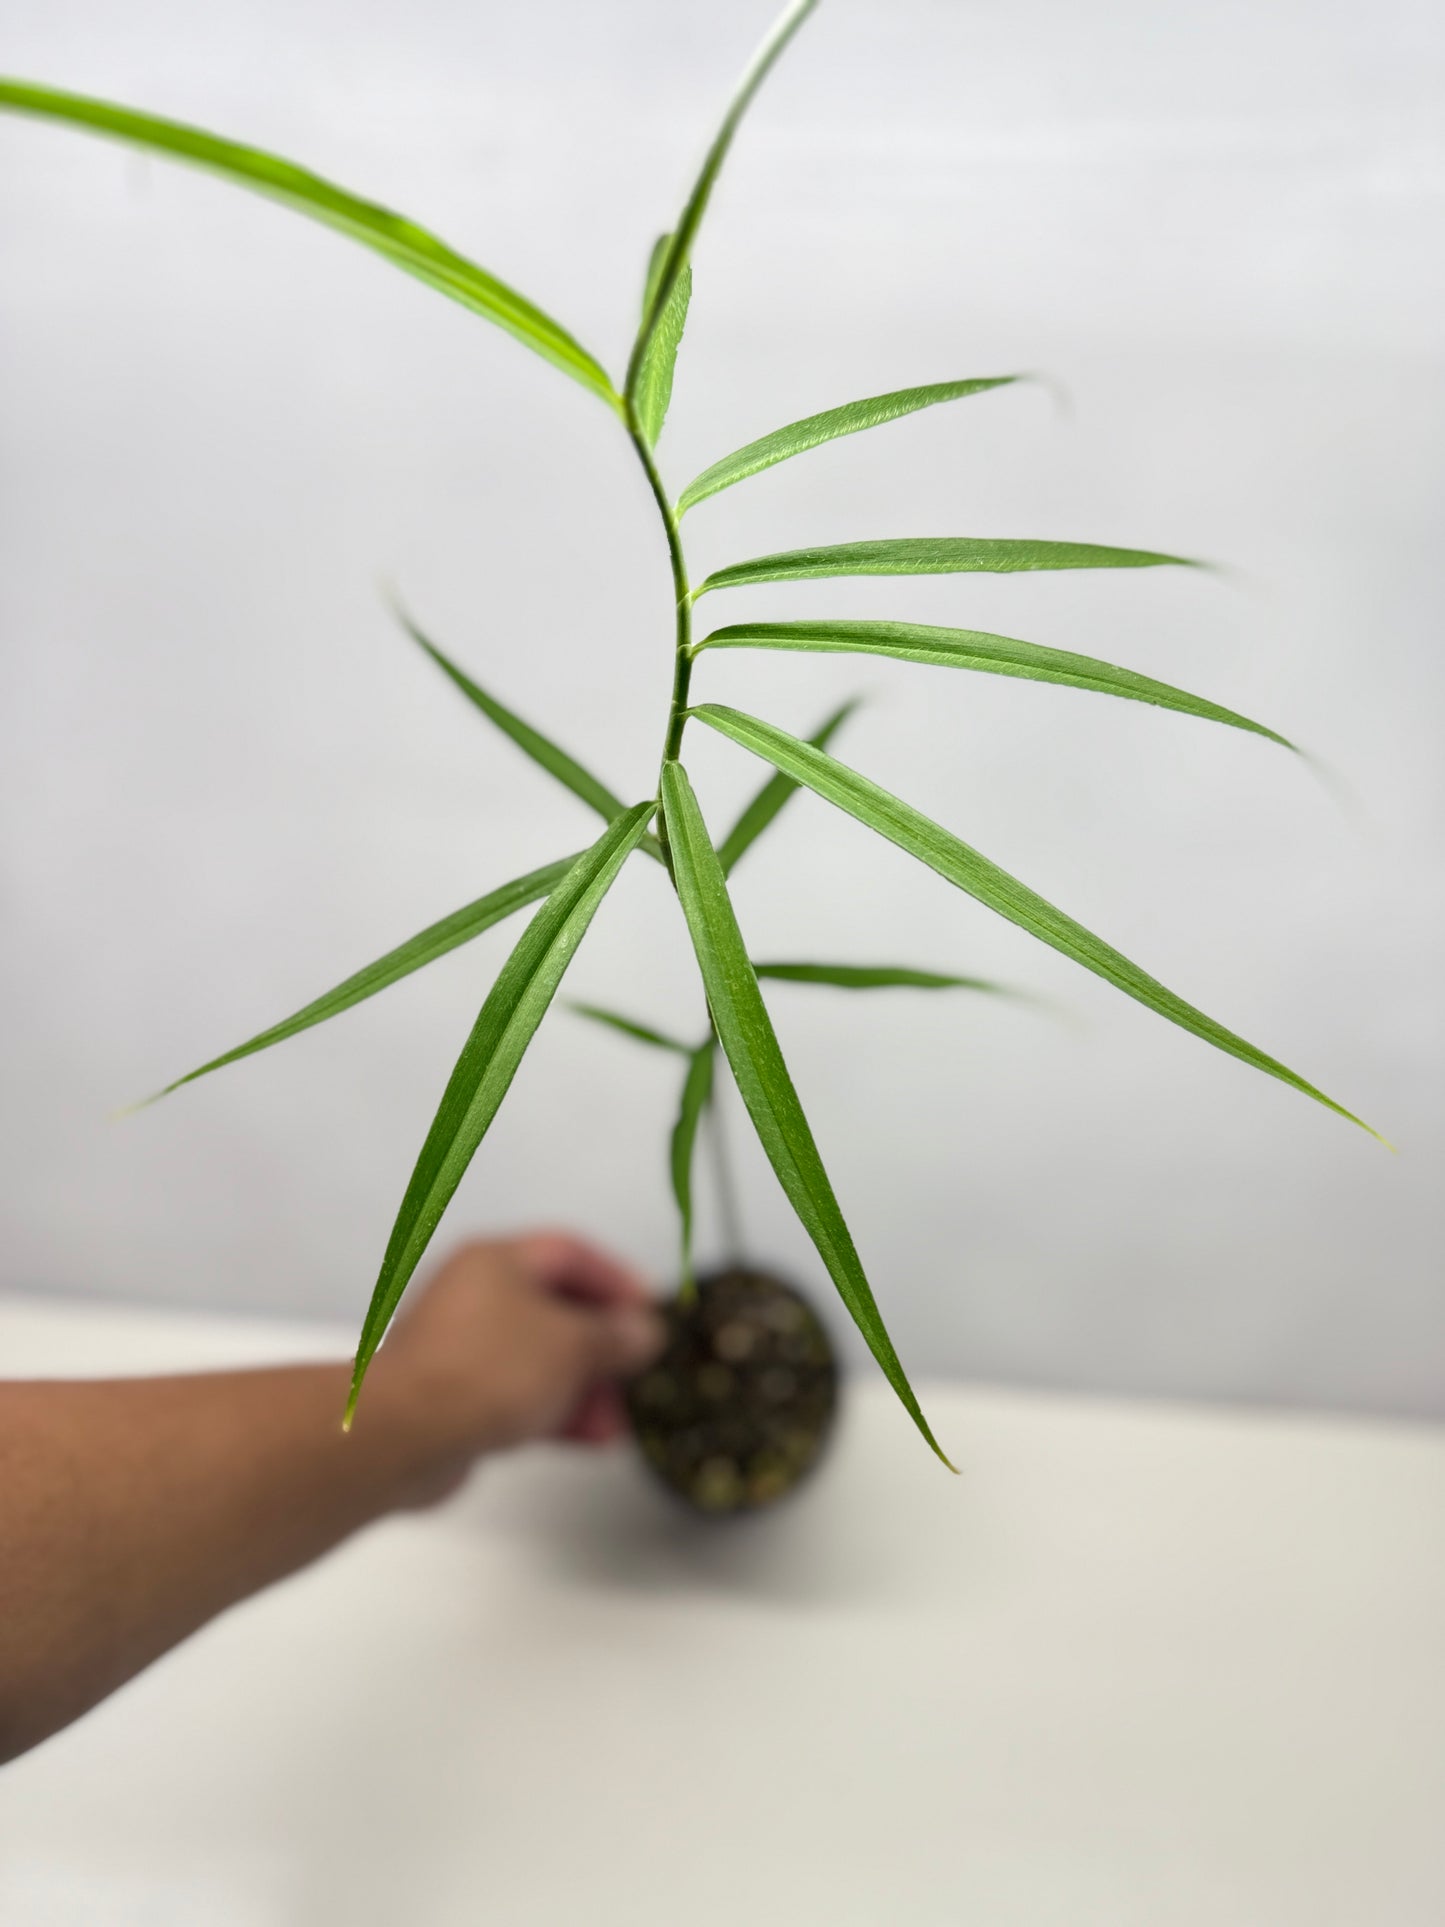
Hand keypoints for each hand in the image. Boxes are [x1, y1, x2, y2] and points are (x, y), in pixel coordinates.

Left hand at [362, 1233, 664, 1501]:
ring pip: (538, 1359)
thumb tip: (642, 1332)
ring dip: (584, 1387)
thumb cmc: (486, 1369)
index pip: (569, 1252)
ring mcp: (461, 1348)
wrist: (404, 1435)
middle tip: (638, 1371)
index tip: (648, 1311)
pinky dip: (555, 1410)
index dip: (615, 1278)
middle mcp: (475, 1296)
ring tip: (620, 1420)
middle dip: (602, 1345)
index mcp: (496, 1261)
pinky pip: (517, 1394)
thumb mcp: (570, 1345)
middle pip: (555, 1309)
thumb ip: (614, 1336)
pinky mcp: (455, 1396)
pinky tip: (591, 1436)